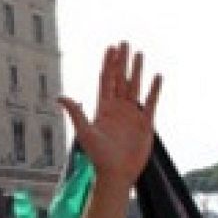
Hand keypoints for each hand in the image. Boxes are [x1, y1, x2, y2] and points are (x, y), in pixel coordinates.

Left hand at [59, 42, 157, 184]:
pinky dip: (155, 90)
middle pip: (120, 79)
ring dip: (137, 70)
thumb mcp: (85, 133)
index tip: (110, 48)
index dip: (108, 64)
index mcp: (103, 109)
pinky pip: (151, 102)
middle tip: (124, 43)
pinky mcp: (145, 123)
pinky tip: (157, 76)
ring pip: (135, 87)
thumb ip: (76, 113)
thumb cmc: (98, 157)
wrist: (116, 174)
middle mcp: (118, 109)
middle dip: (122, 61)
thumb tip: (59, 96)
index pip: (106, 81)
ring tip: (139, 53)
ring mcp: (132, 115)